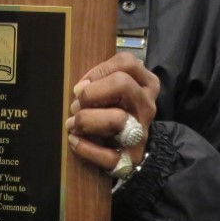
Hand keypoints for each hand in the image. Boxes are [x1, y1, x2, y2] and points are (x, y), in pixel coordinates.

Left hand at [65, 52, 158, 173]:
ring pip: (116, 118)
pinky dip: (86, 148)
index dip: (99, 70)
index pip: (127, 63)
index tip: (83, 84)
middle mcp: (146, 106)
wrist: (128, 146)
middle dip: (91, 93)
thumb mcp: (112, 88)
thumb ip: (100, 79)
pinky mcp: (132, 157)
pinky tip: (74, 141)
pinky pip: (109, 155)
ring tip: (72, 124)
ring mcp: (141, 132)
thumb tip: (80, 89)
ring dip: (86, 120)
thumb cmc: (113, 109)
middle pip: (122, 84)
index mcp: (145, 84)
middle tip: (76, 105)